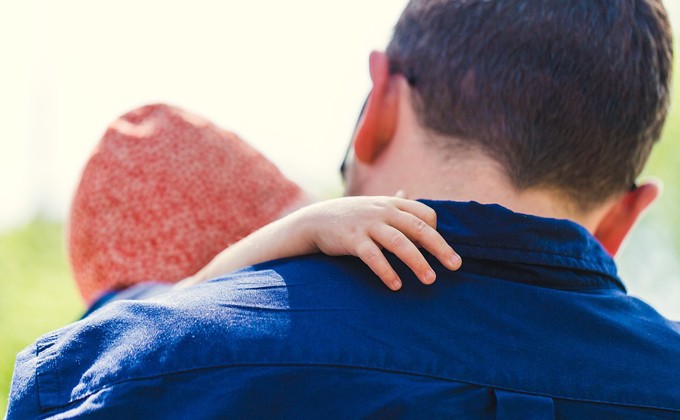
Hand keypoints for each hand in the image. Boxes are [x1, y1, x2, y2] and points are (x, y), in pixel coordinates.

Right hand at [296, 196, 461, 290]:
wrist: (315, 220)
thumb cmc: (351, 215)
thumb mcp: (373, 205)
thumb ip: (393, 201)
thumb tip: (407, 192)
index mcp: (392, 204)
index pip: (425, 214)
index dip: (435, 232)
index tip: (439, 250)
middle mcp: (383, 211)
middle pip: (419, 228)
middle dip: (439, 247)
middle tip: (455, 266)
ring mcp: (368, 225)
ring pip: (399, 243)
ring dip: (417, 262)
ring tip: (430, 279)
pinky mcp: (352, 240)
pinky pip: (373, 256)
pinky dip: (386, 271)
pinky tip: (396, 285)